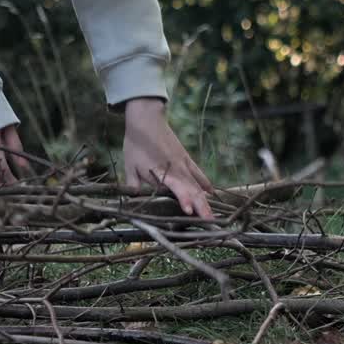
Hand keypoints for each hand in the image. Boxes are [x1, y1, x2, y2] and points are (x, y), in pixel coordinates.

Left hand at [121, 98, 214, 219]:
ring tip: (213, 216)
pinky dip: (205, 184)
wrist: (146, 119)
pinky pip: (198, 174)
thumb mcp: (130, 165)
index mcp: (164, 171)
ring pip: (198, 185)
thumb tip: (133, 199)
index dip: (184, 199)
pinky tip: (211, 194)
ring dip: (205, 201)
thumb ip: (133, 185)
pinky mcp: (186, 159)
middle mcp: (177, 169)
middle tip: (209, 223)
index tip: (189, 211)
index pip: (177, 188)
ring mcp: (184, 164)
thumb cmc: (136, 144)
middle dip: (201, 207)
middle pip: (193, 190)